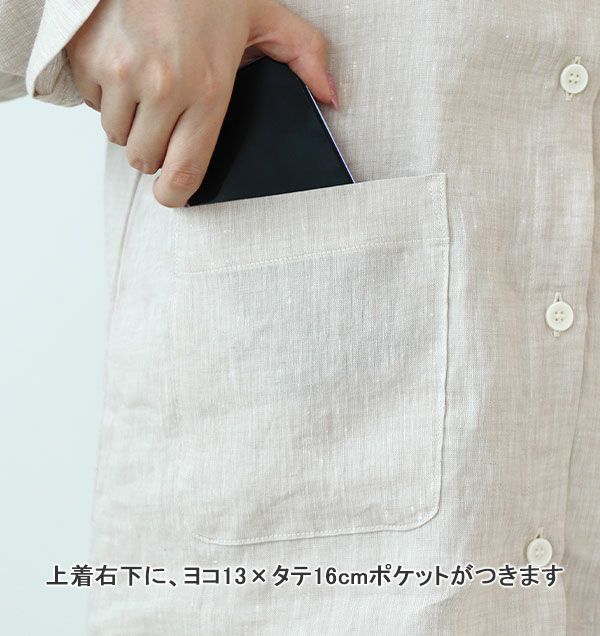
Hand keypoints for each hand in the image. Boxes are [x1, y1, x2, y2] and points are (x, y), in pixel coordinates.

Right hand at [66, 0, 337, 206]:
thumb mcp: (265, 13)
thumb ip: (306, 55)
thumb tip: (330, 96)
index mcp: (207, 88)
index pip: (183, 173)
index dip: (175, 195)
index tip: (174, 195)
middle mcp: (162, 87)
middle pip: (144, 160)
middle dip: (154, 151)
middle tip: (167, 121)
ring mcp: (119, 72)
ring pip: (116, 134)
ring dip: (130, 123)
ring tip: (148, 88)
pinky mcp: (87, 58)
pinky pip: (92, 103)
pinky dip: (105, 94)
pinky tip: (126, 67)